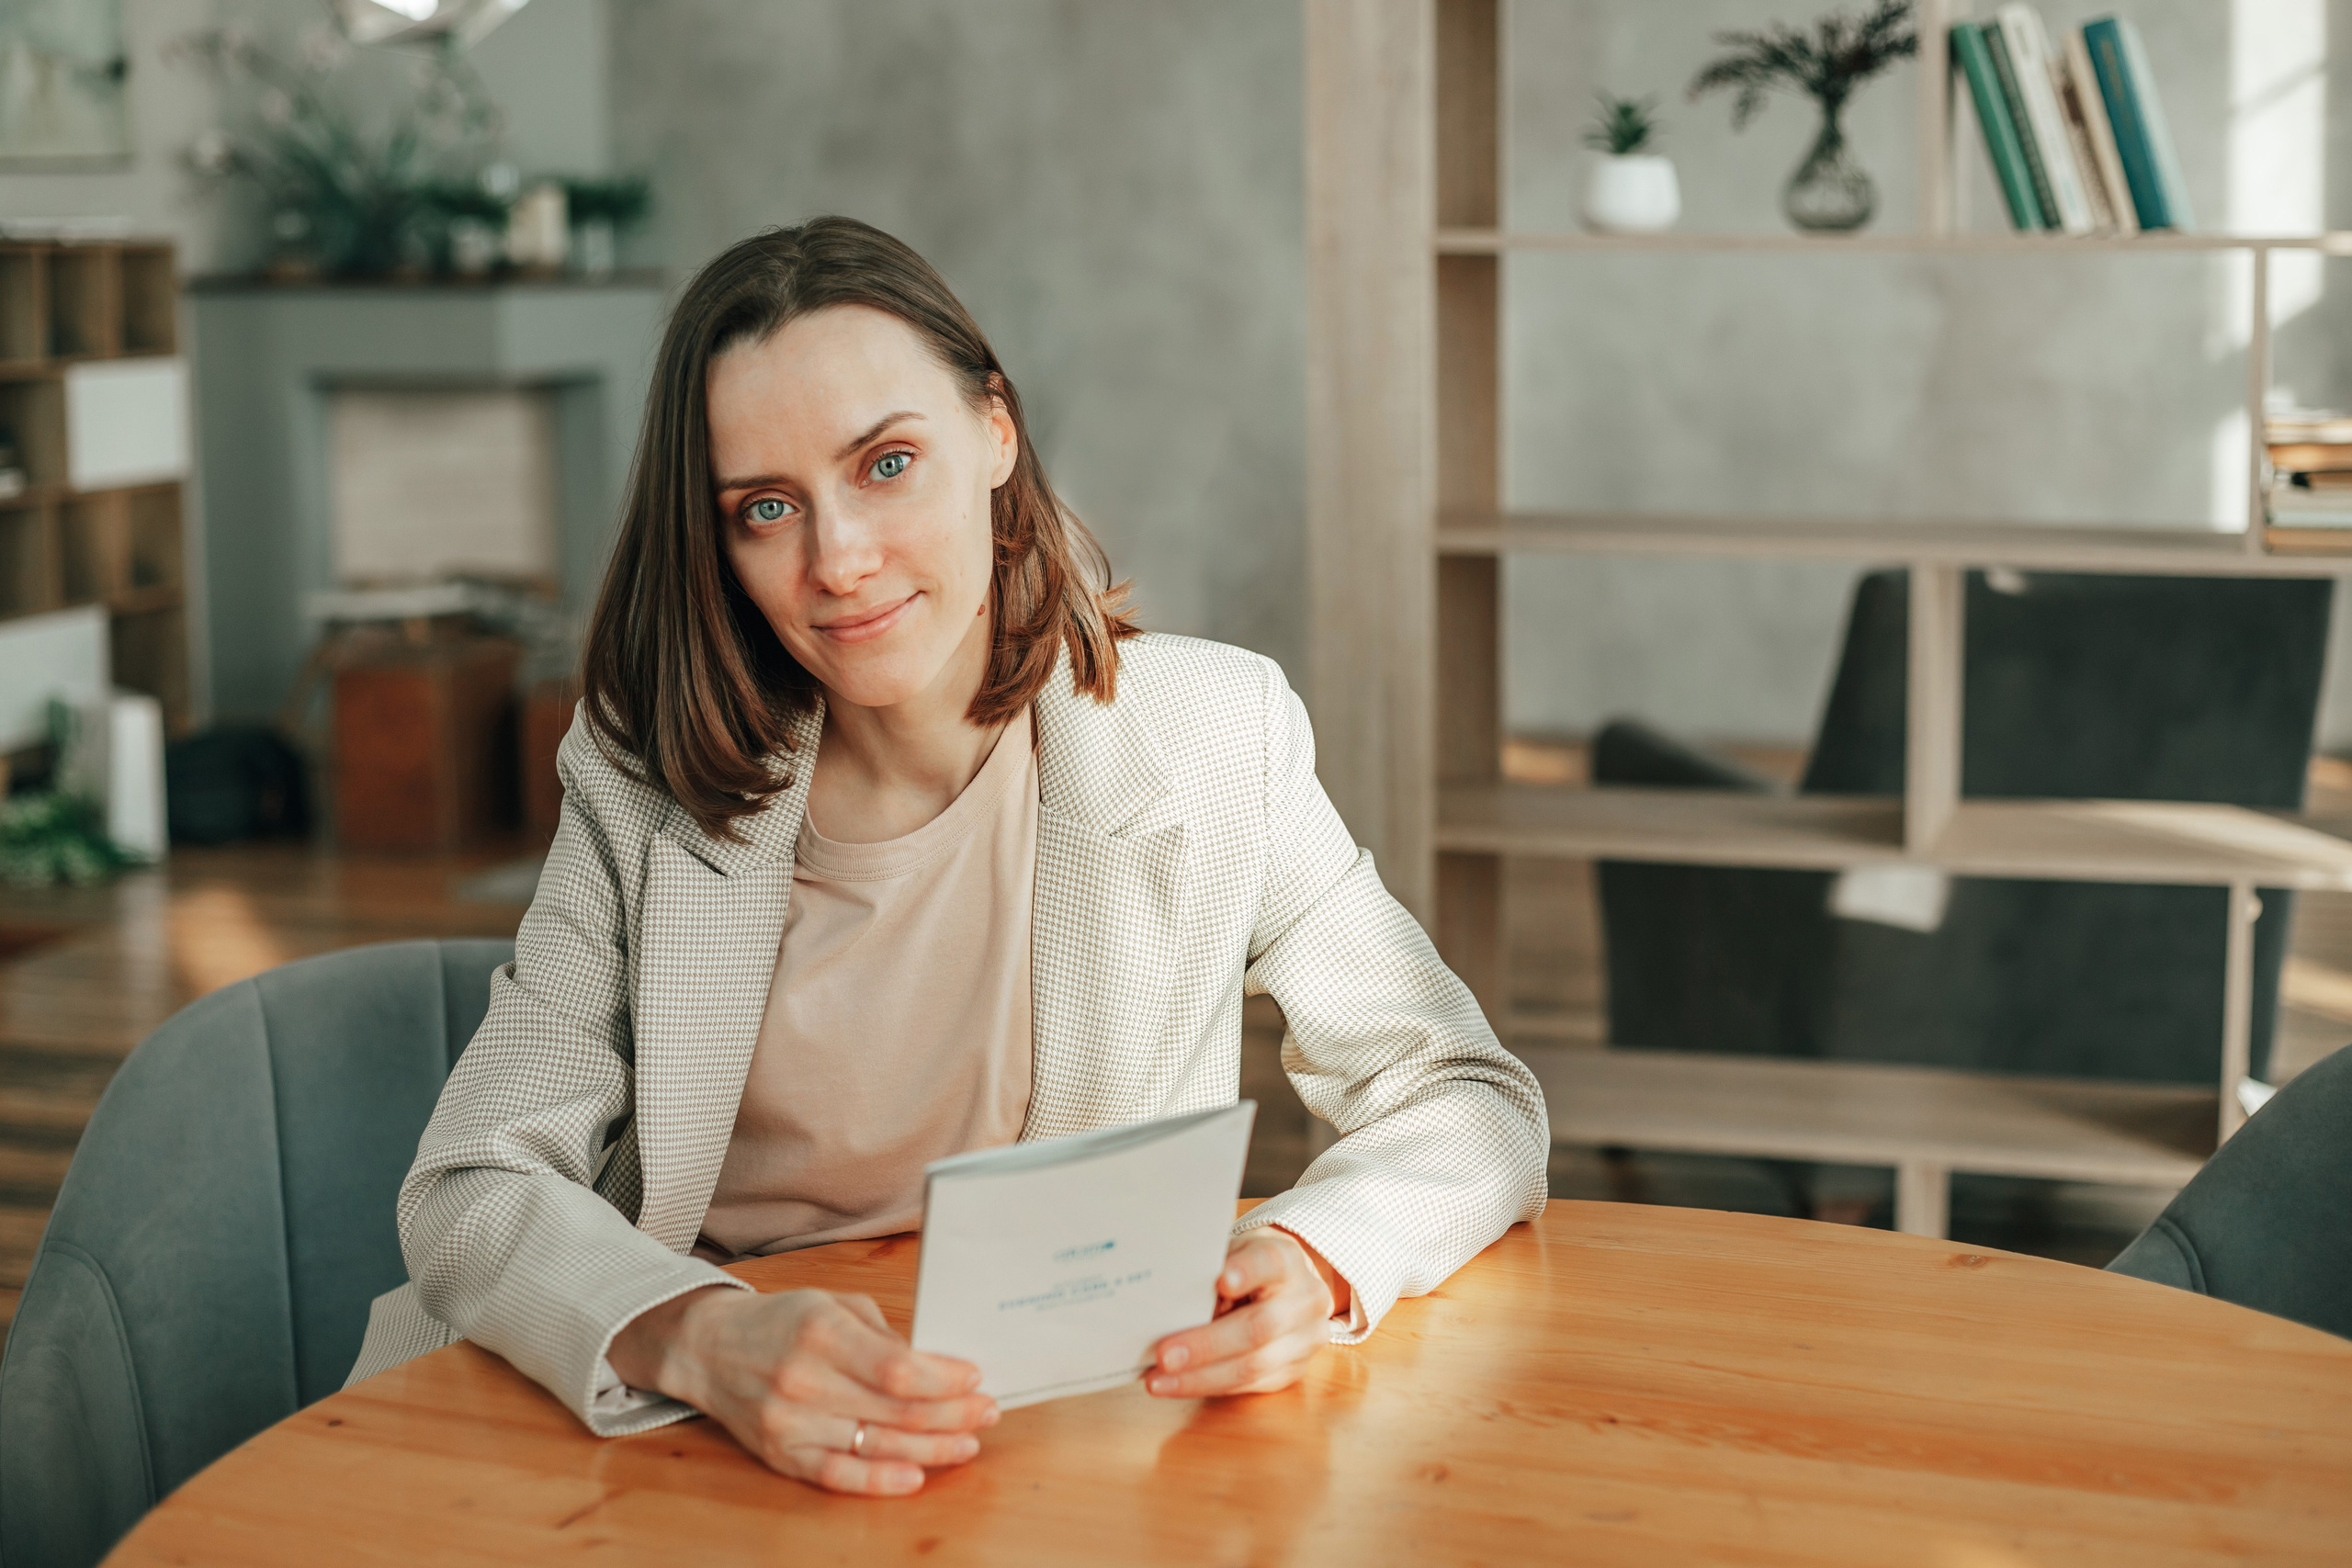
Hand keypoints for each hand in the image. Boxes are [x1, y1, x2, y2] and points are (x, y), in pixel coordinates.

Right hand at [609, 1285, 996, 1495]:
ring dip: (932, 1447)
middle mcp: (803, 1381)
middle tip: (987, 1411)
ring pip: (876, 1445)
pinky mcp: (780, 1454)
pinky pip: (838, 1475)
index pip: (896, 1369)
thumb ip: (884, 1335)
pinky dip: (880, 1480)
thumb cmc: (781, 1321)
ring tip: (968, 1443)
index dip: (943, 1380)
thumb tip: (939, 1368)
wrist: (709, 1348)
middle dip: (953, 1413)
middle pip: (895, 1411)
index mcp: (820, 1332)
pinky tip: (917, 1476)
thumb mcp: (833, 1305)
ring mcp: (789, 1424)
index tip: (975, 1377)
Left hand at [1145, 1227, 1348, 1398]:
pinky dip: (1207, 1385)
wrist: (1288, 1286)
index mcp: (1288, 1260)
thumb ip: (1211, 1268)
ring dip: (1200, 1377)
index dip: (1246, 1271)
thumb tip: (1169, 1298)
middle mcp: (1305, 1300)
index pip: (1270, 1262)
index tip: (1220, 1281)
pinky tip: (1176, 1385)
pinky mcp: (1293, 1370)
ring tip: (1159, 1380)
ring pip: (1254, 1365)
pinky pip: (1248, 1385)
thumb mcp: (1234, 1251)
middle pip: (1259, 1326)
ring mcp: (1304, 1340)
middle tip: (1164, 1355)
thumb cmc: (1248, 1264)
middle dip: (1206, 1344)